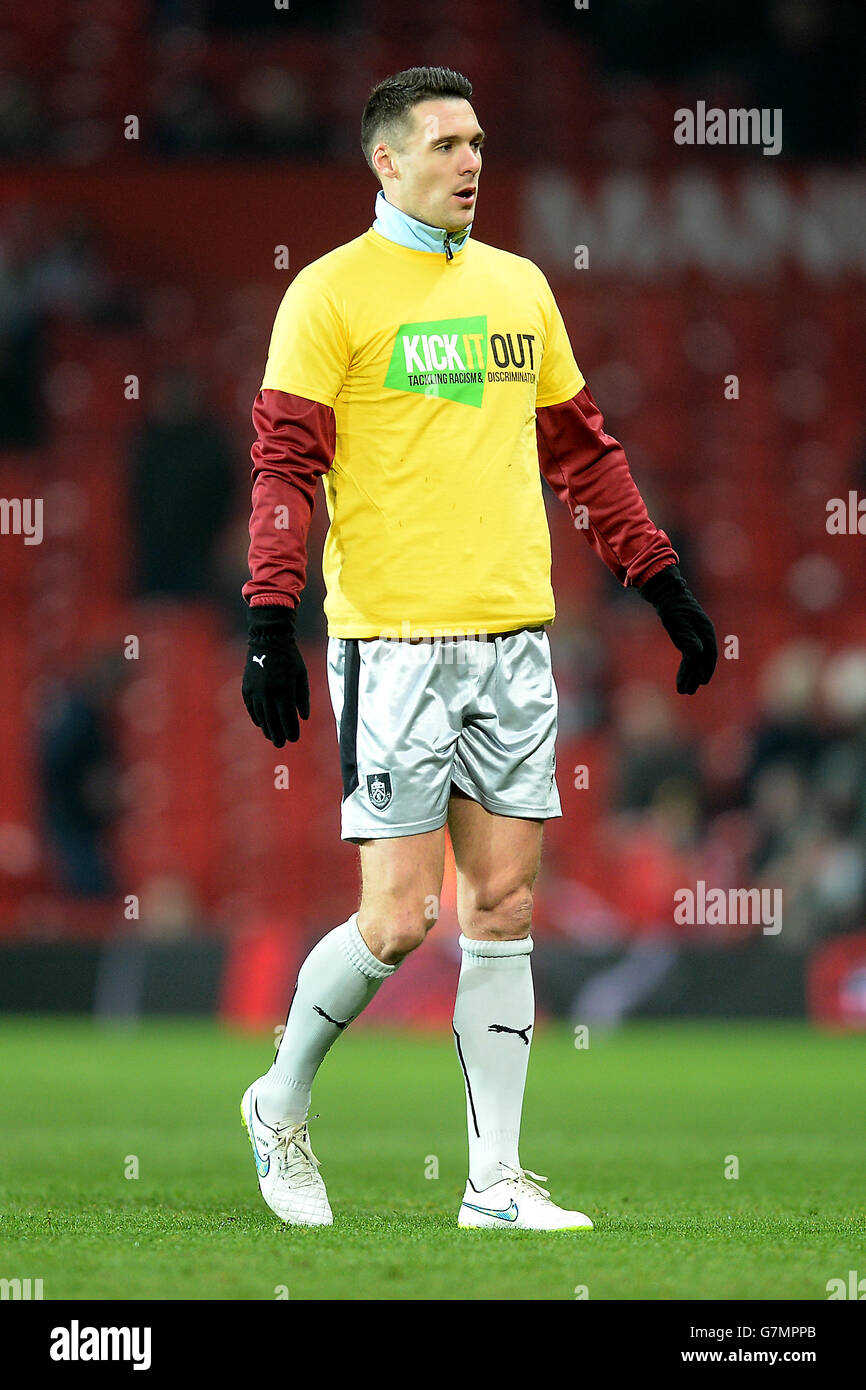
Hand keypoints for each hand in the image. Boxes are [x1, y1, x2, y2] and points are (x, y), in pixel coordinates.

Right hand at [242, 604, 309, 745]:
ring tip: (272, 737)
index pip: (288, 718)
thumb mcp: (301, 676)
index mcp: (284, 690)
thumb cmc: (290, 658)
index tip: (294, 739)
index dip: (291, 730)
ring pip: (261, 716)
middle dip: (278, 734)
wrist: (268, 640)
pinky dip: (256, 717)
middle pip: (273, 721)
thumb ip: (303, 698)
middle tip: (281, 744)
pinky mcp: (247, 688)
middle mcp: (268, 693)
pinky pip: (251, 708)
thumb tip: (303, 718)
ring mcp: (255, 691)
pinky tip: (261, 724)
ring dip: (267, 728)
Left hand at [639, 565, 717, 694]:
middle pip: (702, 660)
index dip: (707, 668)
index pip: (709, 653)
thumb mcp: (677, 621)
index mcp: (705, 630)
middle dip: (695, 677)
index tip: (702, 681)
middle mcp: (704, 636)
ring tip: (684, 691)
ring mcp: (697, 638)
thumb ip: (686, 637)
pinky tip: (682, 678)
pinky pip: (689, 658)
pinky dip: (685, 669)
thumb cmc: (673, 606)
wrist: (668, 595)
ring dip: (690, 676)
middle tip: (688, 692)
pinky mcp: (689, 640)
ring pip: (695, 661)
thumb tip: (697, 653)